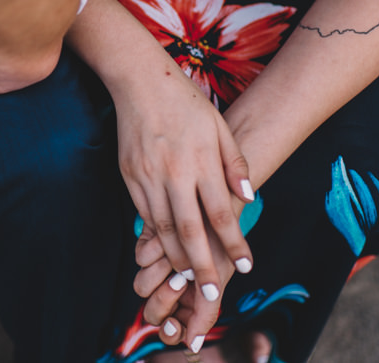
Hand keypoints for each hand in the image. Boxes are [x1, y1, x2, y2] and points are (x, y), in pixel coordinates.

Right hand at [114, 59, 253, 314]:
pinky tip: (165, 251)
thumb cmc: (186, 103)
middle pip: (189, 232)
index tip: (245, 267)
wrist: (140, 83)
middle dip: (202, 268)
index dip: (234, 243)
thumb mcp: (220, 126)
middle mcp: (173, 174)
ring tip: (188, 282)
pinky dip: (155, 238)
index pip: (220, 213)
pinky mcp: (129, 177)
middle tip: (212, 295)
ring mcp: (147, 177)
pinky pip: (144, 216)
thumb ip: (234, 162)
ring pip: (162, 230)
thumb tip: (249, 197)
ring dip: (176, 259)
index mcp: (200, 161)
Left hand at [133, 208, 247, 352]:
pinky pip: (140, 256)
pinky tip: (166, 241)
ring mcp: (158, 264)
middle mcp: (172, 285)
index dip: (170, 331)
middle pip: (152, 311)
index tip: (176, 324)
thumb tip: (191, 346)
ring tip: (176, 261)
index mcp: (191, 299)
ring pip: (142, 285)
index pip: (170, 329)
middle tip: (180, 281)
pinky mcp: (148, 240)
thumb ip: (206, 312)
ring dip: (158, 275)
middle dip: (163, 300)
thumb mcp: (220, 275)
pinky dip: (151, 251)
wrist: (220, 198)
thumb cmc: (225, 239)